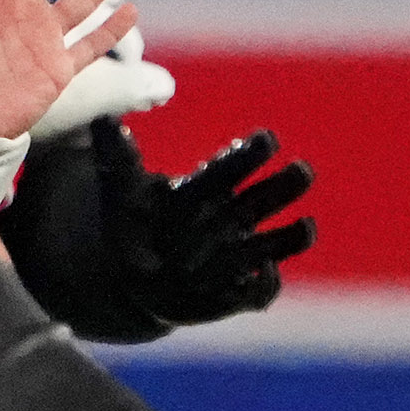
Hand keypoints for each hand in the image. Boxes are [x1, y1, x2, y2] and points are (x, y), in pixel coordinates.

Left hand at [92, 122, 314, 334]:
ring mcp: (236, 255)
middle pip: (261, 201)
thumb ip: (116, 159)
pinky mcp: (236, 293)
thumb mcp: (118, 194)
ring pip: (271, 243)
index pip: (229, 169)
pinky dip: (265, 285)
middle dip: (282, 187)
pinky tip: (266, 276)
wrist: (134, 280)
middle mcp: (228, 220)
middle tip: (303, 170)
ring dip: (290, 236)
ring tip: (306, 227)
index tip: (267, 138)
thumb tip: (103, 118)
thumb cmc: (132, 229)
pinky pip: (259, 292)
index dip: (246, 156)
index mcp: (204, 191)